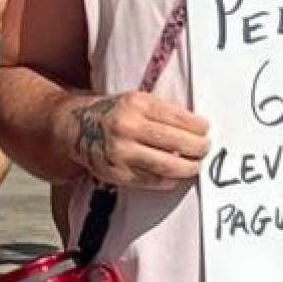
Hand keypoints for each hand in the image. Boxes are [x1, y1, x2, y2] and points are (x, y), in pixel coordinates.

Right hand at [61, 89, 210, 190]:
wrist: (77, 127)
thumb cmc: (115, 112)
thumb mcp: (136, 100)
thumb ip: (163, 112)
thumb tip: (197, 128)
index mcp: (137, 104)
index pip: (178, 117)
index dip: (197, 126)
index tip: (206, 130)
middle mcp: (128, 127)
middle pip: (176, 142)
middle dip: (198, 148)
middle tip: (205, 149)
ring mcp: (122, 152)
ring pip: (167, 166)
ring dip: (188, 167)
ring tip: (196, 165)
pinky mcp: (117, 173)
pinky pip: (152, 181)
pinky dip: (169, 180)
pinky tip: (176, 175)